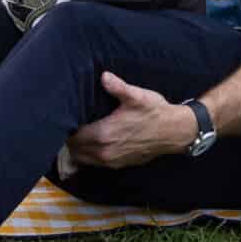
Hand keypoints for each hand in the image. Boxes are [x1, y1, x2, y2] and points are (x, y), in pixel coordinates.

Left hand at [64, 73, 196, 170]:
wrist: (175, 132)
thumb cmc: (155, 112)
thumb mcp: (136, 96)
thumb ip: (117, 87)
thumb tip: (104, 76)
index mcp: (104, 134)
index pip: (73, 135)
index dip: (67, 127)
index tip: (66, 116)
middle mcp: (105, 152)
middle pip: (75, 149)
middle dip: (69, 138)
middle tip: (69, 123)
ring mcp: (112, 161)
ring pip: (83, 158)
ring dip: (78, 148)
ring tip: (78, 133)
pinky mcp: (119, 165)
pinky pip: (95, 163)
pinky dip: (89, 155)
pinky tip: (92, 143)